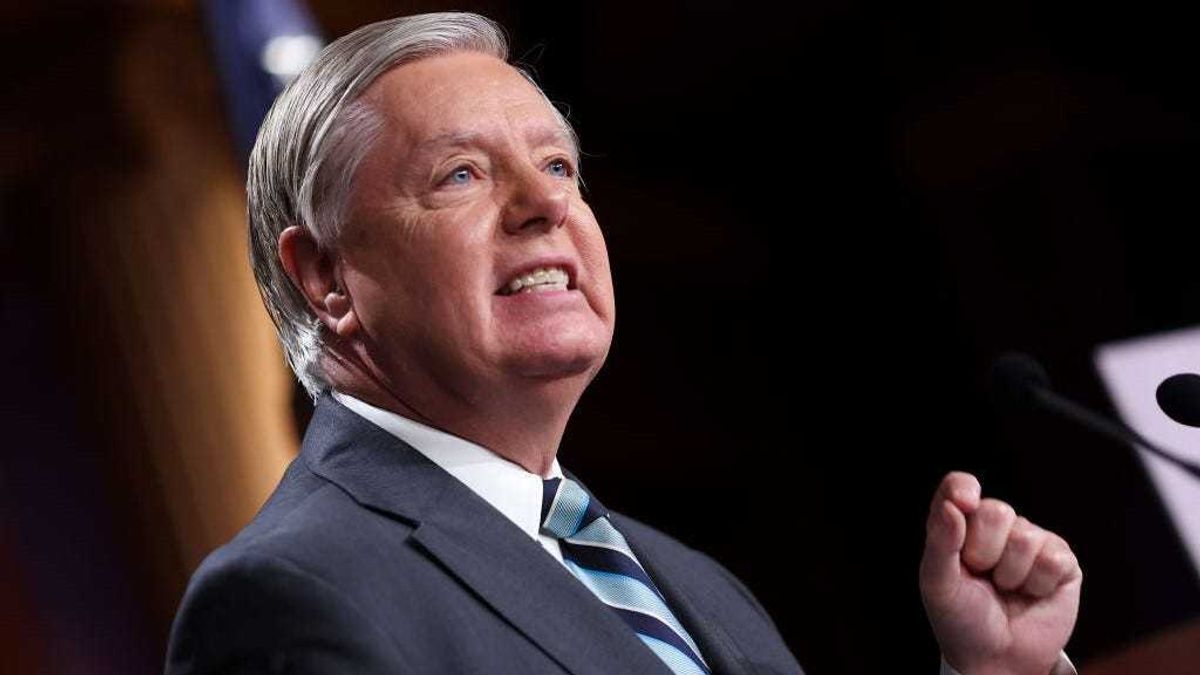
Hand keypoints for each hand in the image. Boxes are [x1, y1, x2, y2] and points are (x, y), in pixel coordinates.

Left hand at [919, 471, 1081, 674]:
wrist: (996, 659)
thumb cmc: (961, 619)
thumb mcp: (938, 584)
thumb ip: (941, 542)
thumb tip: (952, 505)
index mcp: (959, 526)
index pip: (959, 486)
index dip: (963, 488)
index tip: (965, 502)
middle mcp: (995, 528)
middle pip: (996, 510)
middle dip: (984, 551)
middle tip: (981, 576)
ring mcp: (1030, 542)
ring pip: (1025, 536)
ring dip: (1011, 574)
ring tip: (1006, 590)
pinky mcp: (1061, 562)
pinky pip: (1053, 557)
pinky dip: (1038, 583)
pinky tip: (1031, 594)